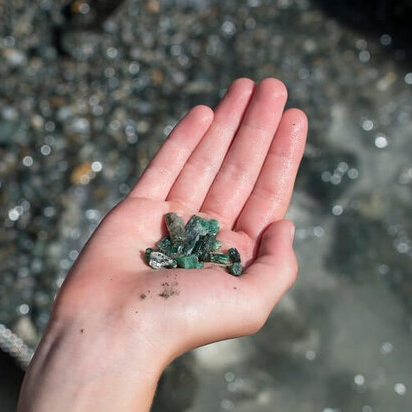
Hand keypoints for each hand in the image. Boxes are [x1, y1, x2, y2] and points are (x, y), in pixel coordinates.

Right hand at [50, 77, 306, 371]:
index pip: (267, 195)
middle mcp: (206, 234)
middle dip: (258, 127)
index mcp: (235, 256)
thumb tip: (285, 224)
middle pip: (240, 168)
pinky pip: (165, 166)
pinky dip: (184, 139)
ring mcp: (170, 219)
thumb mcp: (253, 301)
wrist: (115, 326)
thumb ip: (279, 264)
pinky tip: (204, 113)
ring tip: (245, 86)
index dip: (282, 155)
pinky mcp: (136, 210)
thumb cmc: (183, 321)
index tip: (296, 116)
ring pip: (205, 160)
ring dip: (226, 122)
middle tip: (274, 86)